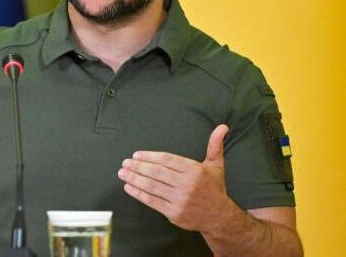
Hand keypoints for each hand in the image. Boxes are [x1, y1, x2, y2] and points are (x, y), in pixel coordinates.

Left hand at [117, 124, 239, 233]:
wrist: (219, 218)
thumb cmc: (214, 189)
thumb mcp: (216, 165)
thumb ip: (215, 145)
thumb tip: (222, 127)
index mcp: (195, 171)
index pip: (168, 160)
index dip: (150, 156)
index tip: (136, 155)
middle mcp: (187, 185)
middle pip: (157, 173)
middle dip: (138, 167)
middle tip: (125, 163)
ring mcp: (179, 200)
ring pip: (152, 187)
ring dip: (134, 179)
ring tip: (123, 173)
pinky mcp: (173, 213)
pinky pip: (152, 201)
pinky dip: (139, 194)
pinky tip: (129, 188)